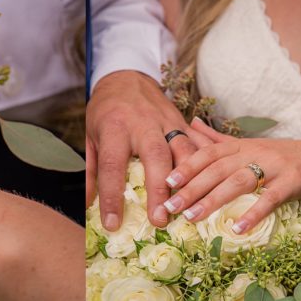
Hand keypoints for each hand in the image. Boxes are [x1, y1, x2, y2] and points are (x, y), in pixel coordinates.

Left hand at [86, 70, 211, 229]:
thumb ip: (90, 171)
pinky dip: (206, 165)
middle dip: (159, 190)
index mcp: (114, 128)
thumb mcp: (90, 137)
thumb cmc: (105, 111)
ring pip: (184, 150)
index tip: (112, 223)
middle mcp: (143, 124)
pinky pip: (199, 143)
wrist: (126, 77)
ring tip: (188, 208)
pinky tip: (212, 185)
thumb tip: (89, 205)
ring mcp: (167, 122)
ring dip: (189, 180)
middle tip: (160, 219)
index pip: (112, 166)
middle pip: (155, 157)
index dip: (112, 197)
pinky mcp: (183, 122)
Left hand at [162, 119, 300, 232]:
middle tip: (170, 206)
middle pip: (218, 169)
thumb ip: (218, 139)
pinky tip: (237, 228)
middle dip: (191, 188)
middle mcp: (255, 152)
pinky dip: (253, 214)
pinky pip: (271, 198)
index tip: (166, 183)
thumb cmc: (283, 155)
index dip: (186, 167)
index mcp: (241, 145)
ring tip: (192, 217)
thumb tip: (189, 123)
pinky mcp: (294, 181)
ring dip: (213, 200)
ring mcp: (275, 166)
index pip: (208, 154)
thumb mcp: (249, 145)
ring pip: (239, 182)